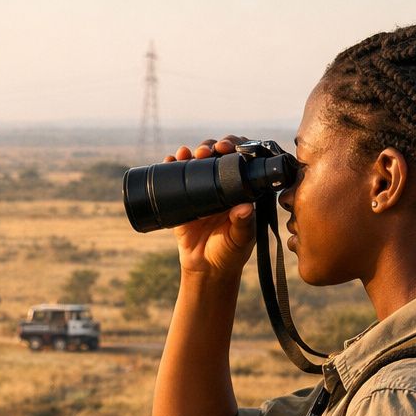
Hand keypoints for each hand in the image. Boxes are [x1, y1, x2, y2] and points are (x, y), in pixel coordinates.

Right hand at [169, 136, 257, 277]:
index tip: (226, 148)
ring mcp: (201, 190)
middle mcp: (222, 185)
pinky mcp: (183, 199)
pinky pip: (176, 179)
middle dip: (210, 147)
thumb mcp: (240, 239)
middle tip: (204, 152)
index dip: (234, 146)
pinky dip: (171, 166)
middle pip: (216, 155)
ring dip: (190, 153)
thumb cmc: (230, 253)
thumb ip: (243, 224)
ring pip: (196, 163)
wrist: (206, 269)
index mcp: (240, 189)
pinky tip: (170, 160)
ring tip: (185, 153)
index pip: (240, 159)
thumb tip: (245, 208)